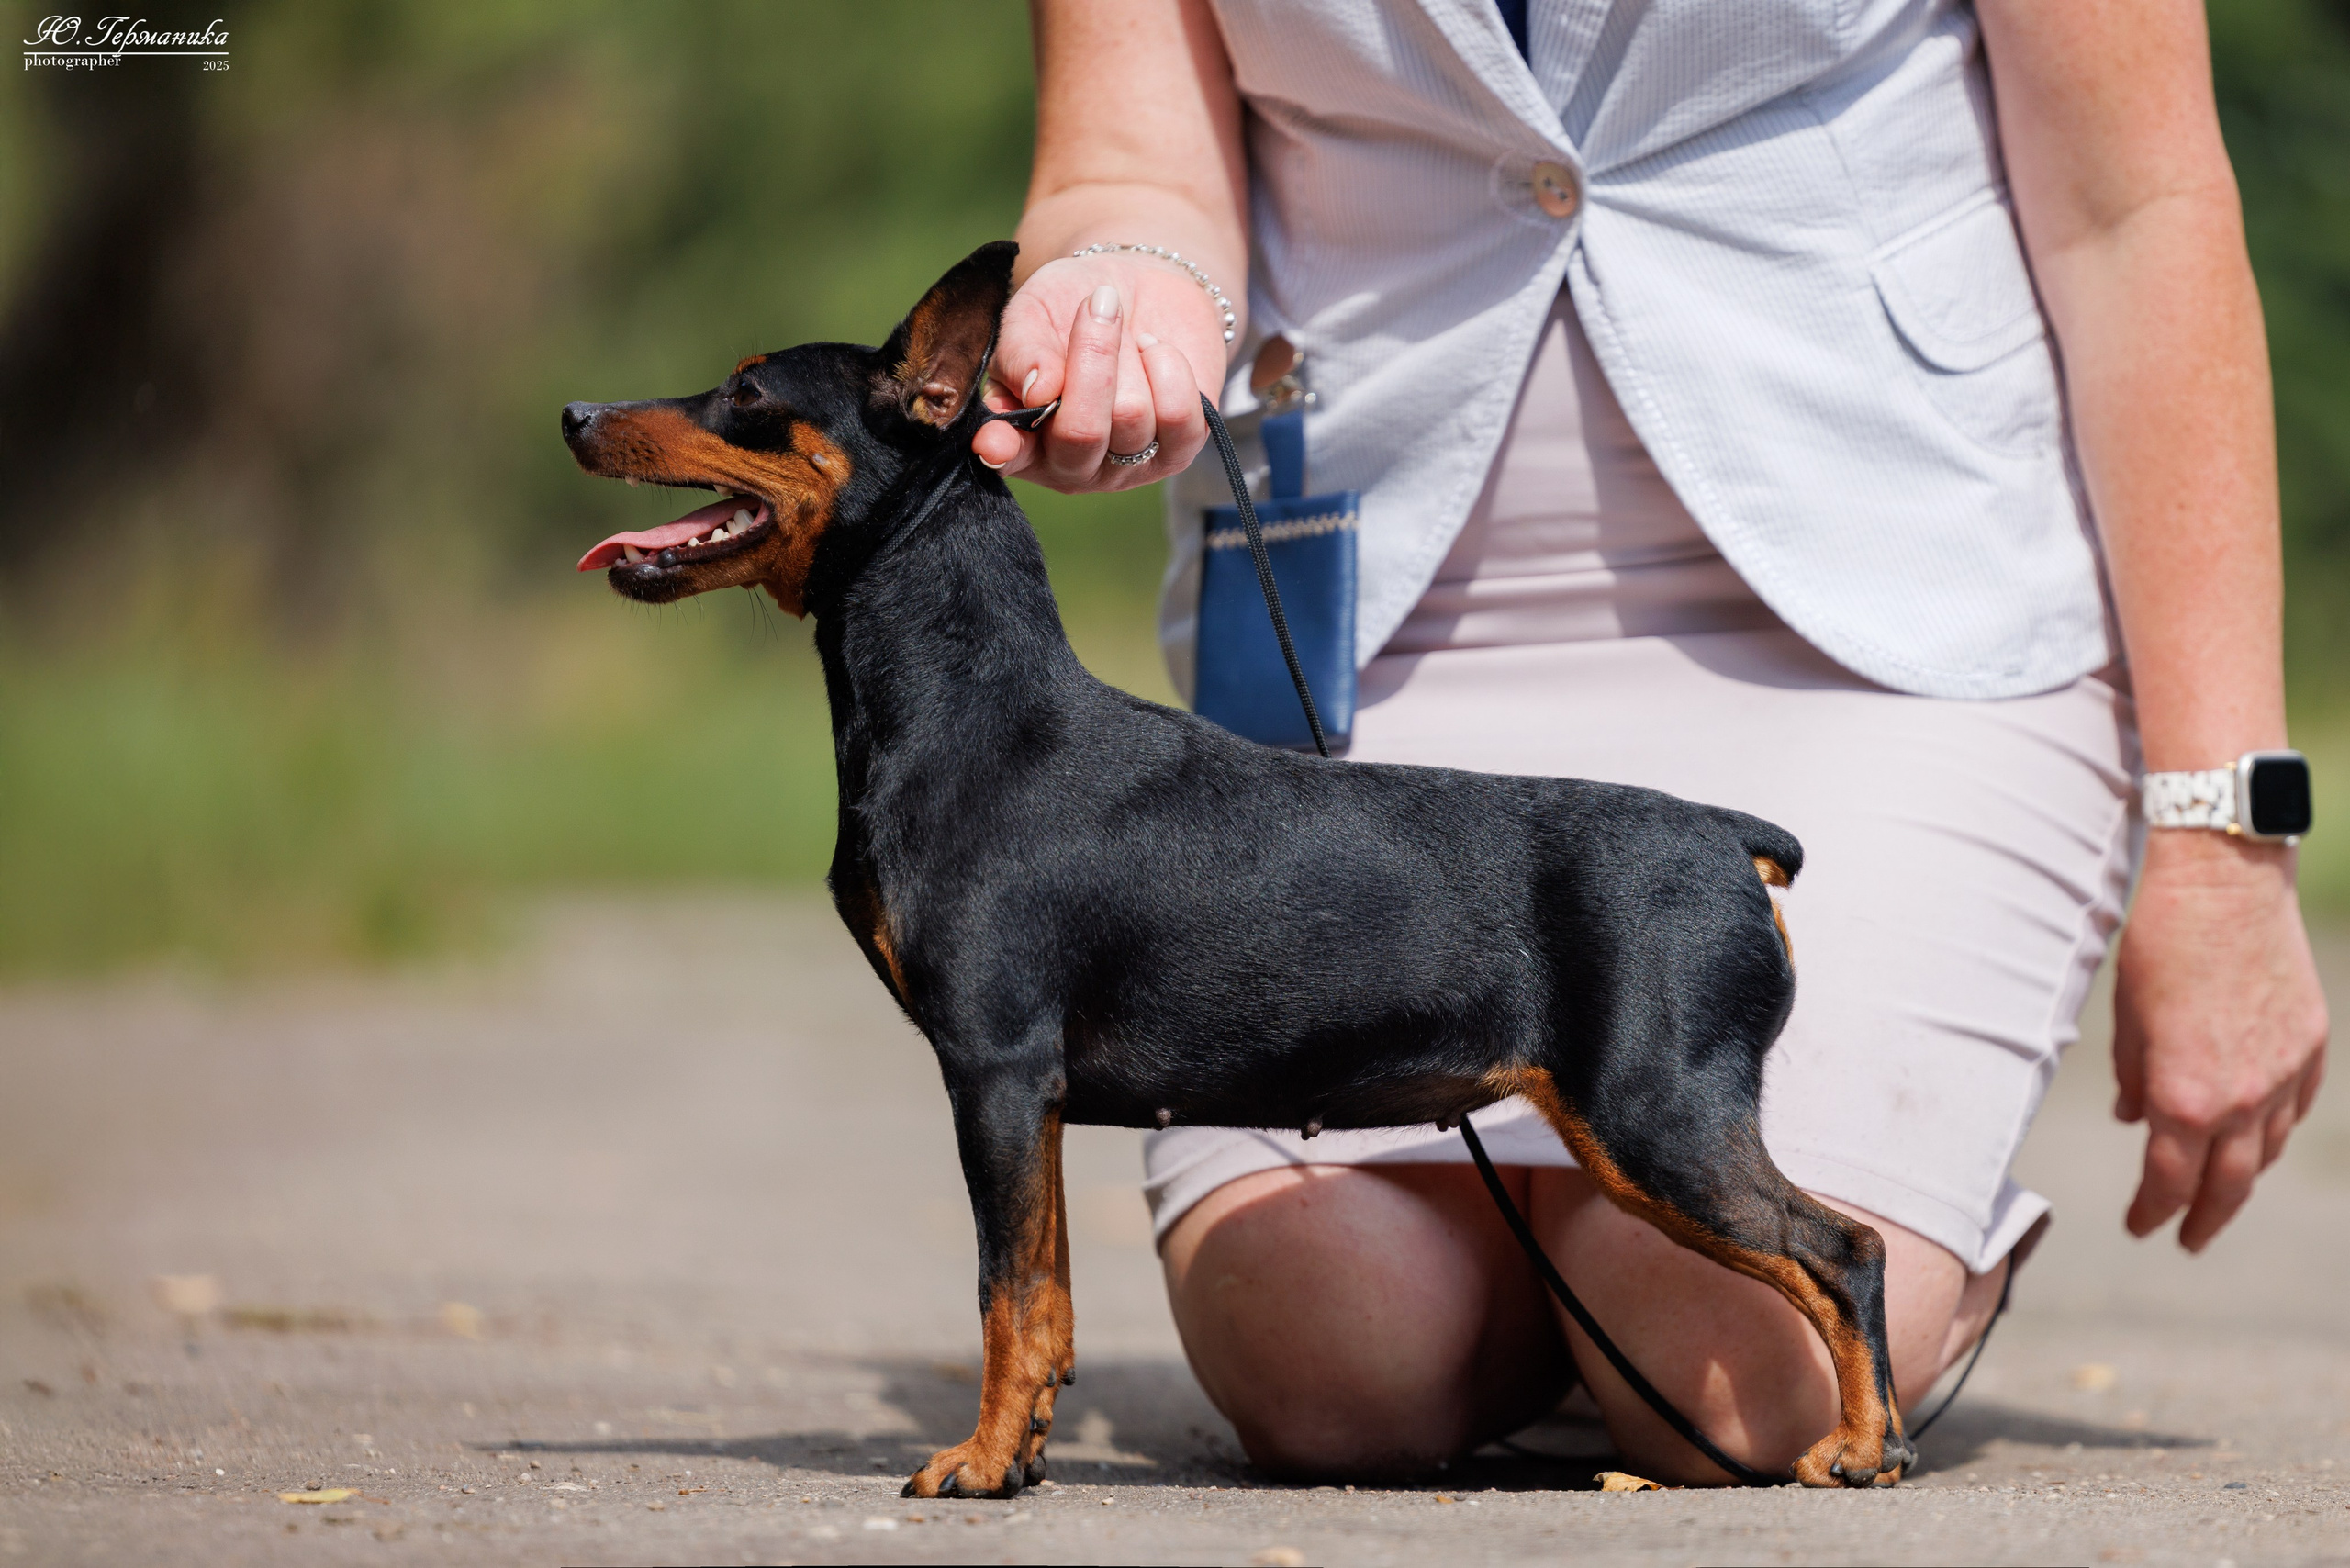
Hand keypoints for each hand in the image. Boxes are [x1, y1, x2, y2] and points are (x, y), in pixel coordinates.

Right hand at [969, 252, 1226, 490]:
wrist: (1139, 288)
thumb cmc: (1070, 305)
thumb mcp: (1032, 312)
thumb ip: (1022, 350)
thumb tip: (1037, 392)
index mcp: (1022, 437)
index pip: (1008, 457)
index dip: (1001, 450)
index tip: (993, 441)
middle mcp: (1072, 464)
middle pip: (1081, 434)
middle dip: (1091, 359)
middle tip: (1097, 305)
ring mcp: (1127, 465)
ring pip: (1132, 416)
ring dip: (1130, 355)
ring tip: (1127, 336)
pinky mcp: (1180, 450)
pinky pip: (1179, 414)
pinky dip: (1168, 365)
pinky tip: (1154, 352)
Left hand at [2112, 830, 2328, 1250]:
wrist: (2225, 886)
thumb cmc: (2160, 945)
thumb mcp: (2126, 1017)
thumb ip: (2132, 1076)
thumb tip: (2133, 1118)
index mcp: (2184, 1096)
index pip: (2168, 1180)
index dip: (2152, 1210)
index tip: (2140, 1226)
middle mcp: (2242, 1097)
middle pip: (2227, 1185)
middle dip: (2202, 1219)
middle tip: (2185, 1239)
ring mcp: (2285, 1074)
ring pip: (2267, 1150)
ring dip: (2241, 1177)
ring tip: (2219, 1191)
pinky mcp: (2311, 1045)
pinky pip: (2295, 1108)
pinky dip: (2274, 1129)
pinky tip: (2259, 1135)